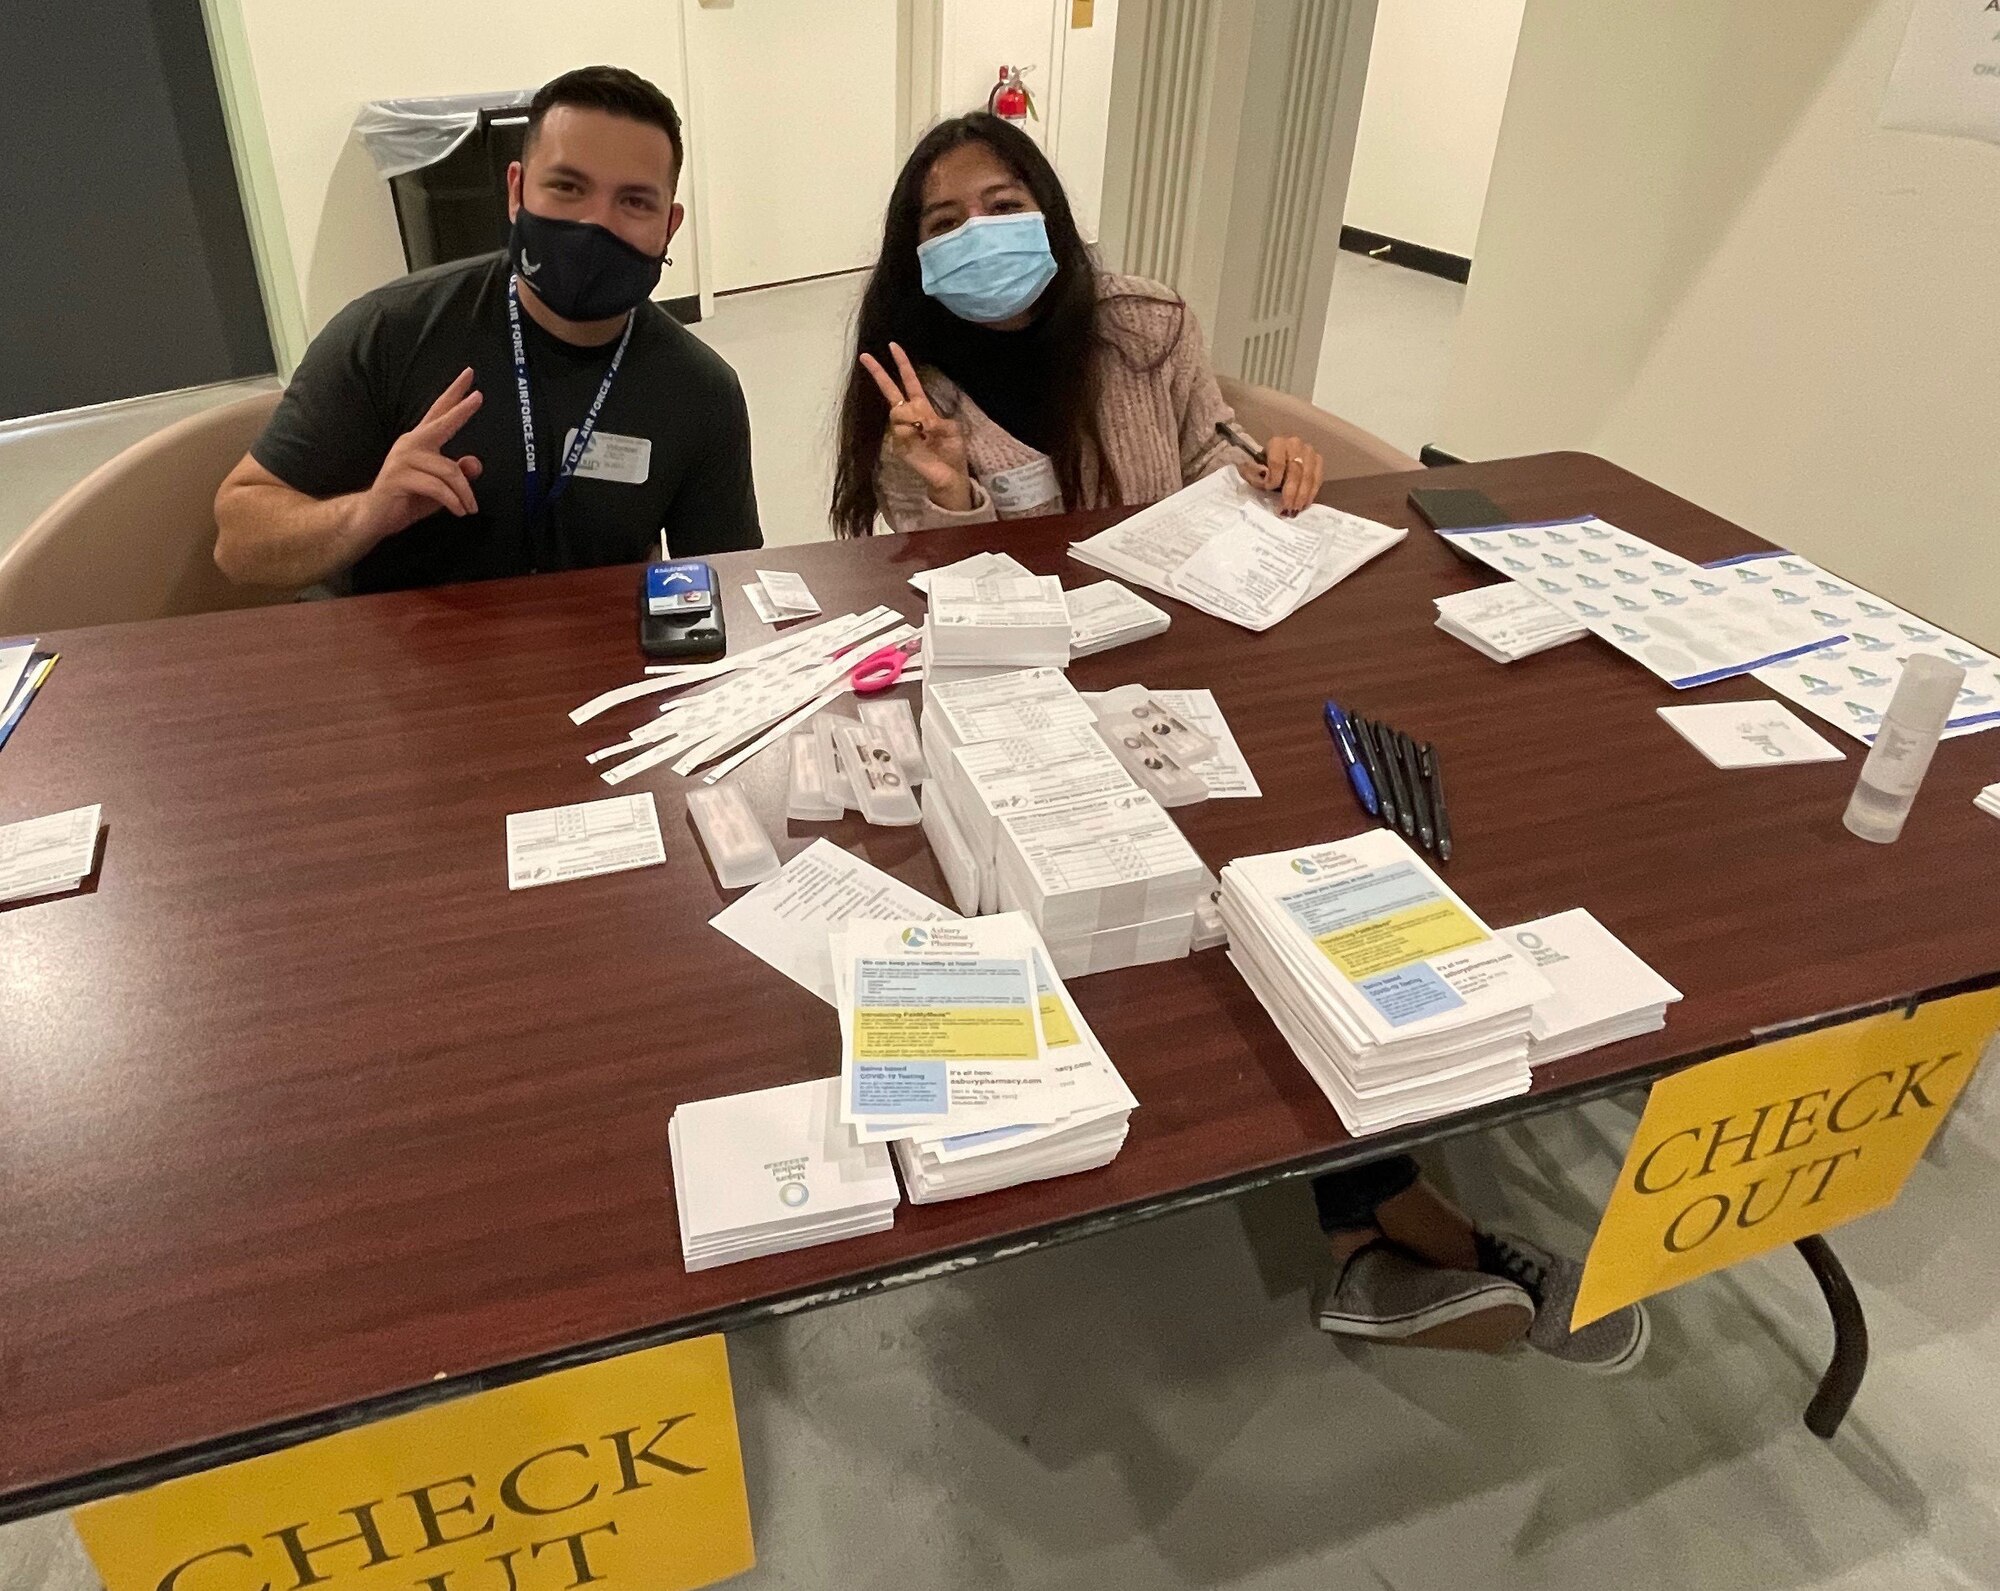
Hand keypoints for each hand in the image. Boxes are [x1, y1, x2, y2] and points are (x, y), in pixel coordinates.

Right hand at [354, 368, 484, 543]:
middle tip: (479, 397)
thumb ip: (459, 474)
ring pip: (449, 471)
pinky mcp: (398, 478)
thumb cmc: (409, 499)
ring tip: (469, 508)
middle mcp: (410, 444)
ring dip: (464, 494)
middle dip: (461, 410)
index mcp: (420, 442)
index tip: (470, 375)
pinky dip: (453, 502)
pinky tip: (459, 511)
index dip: (454, 394)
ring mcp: (402, 460)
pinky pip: (437, 488)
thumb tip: (475, 463)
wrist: (374, 517)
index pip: (440, 412)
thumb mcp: (442, 488)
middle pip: (441, 423)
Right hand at [860, 342, 971, 511]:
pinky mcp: (898, 446)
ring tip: (924, 431)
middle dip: (879, 373)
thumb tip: (919, 419)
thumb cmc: (952, 452)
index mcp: (923, 409)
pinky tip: (920, 440)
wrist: (950, 476)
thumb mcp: (952, 430)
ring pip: (897, 411)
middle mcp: (909, 417)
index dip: (902, 365)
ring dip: (912, 417)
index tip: (893, 346)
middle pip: (890, 391)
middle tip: (865, 356)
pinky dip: (912, 433)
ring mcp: (901, 431)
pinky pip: (900, 430)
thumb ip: (937, 420)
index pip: (910, 382)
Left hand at [1238, 433, 1322, 516]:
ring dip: (1302, 496)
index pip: (1277, 462)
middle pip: (1296, 470)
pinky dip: (1311, 493)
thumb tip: (1263, 477)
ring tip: (1295, 510)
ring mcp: (1309, 452)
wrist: (1275, 460)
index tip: (1268, 489)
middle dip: (1291, 492)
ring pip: (1308, 476)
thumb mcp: (1252, 469)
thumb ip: (1253, 473)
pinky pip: (1317, 478)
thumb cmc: (1262, 466)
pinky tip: (1304, 504)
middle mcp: (1295, 444)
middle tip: (1286, 509)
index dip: (1274, 478)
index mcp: (1277, 443)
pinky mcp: (1318, 460)